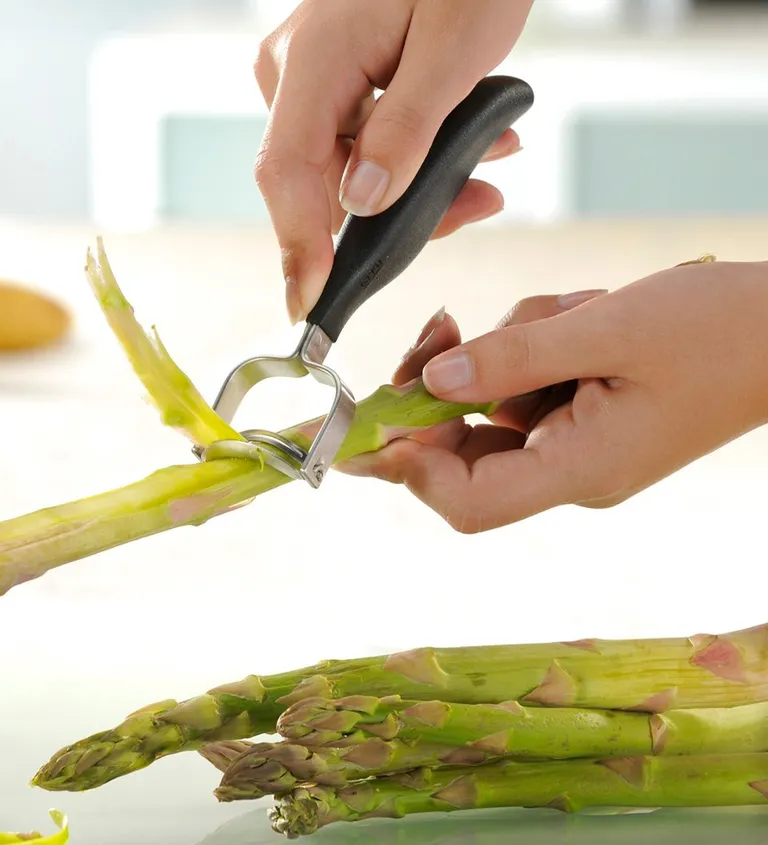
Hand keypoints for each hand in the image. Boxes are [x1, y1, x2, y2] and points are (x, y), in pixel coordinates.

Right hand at [254, 0, 534, 322]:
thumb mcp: (455, 48)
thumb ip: (408, 129)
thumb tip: (361, 206)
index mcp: (313, 60)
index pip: (287, 173)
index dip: (299, 247)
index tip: (312, 306)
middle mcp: (295, 71)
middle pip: (322, 180)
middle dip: (395, 213)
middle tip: (475, 206)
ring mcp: (309, 75)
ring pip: (348, 167)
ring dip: (418, 180)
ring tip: (492, 158)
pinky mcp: (331, 78)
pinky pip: (361, 140)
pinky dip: (412, 152)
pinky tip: (471, 141)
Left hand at [342, 258, 767, 531]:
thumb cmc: (719, 330)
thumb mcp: (609, 328)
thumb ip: (514, 358)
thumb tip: (431, 382)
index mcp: (580, 470)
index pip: (466, 502)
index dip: (409, 466)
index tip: (375, 414)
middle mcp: (568, 470)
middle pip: (461, 455)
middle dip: (440, 390)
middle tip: (441, 327)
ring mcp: (575, 444)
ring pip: (488, 408)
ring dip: (500, 354)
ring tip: (565, 311)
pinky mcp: (581, 414)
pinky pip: (522, 386)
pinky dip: (527, 347)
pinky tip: (570, 315)